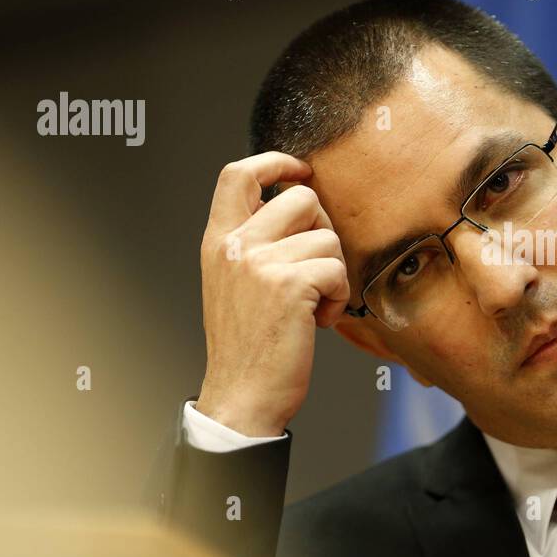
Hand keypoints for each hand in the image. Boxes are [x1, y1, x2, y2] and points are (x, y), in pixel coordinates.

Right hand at [195, 152, 349, 435]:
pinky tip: (320, 320)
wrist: (242, 394)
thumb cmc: (248, 344)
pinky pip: (337, 269)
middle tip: (318, 268)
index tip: (301, 171)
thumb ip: (253, 243)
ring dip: (333, 272)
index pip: (237, 174)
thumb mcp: (234, 283)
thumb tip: (297, 206)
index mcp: (218, 241)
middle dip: (324, 230)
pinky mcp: (289, 285)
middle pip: (301, 197)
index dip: (276, 162)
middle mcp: (235, 246)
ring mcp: (260, 263)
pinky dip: (338, 297)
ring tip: (314, 305)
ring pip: (327, 237)